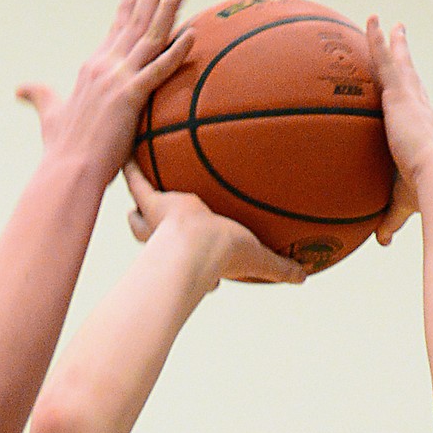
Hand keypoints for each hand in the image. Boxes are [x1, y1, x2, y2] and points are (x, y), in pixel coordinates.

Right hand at [17, 0, 195, 187]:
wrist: (67, 170)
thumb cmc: (60, 150)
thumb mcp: (49, 115)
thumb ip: (39, 96)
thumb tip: (19, 88)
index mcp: (90, 69)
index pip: (112, 33)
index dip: (125, 10)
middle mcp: (104, 67)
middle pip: (135, 24)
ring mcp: (117, 79)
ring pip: (150, 36)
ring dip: (169, 7)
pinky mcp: (130, 97)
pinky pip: (159, 69)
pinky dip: (176, 51)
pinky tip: (192, 33)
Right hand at [124, 162, 306, 285]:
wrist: (196, 245)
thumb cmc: (224, 256)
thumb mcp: (257, 260)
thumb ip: (280, 267)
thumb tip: (305, 277)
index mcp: (197, 256)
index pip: (197, 265)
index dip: (204, 274)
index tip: (213, 281)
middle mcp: (172, 241)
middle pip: (158, 238)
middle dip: (155, 233)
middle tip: (158, 222)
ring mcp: (159, 222)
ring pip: (141, 216)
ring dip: (142, 204)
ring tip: (141, 186)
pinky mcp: (152, 203)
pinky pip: (137, 182)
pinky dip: (131, 168)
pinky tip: (127, 151)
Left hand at [366, 17, 432, 245]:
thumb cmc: (424, 196)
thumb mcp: (400, 207)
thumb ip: (389, 222)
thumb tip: (381, 243)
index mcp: (420, 131)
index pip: (414, 107)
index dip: (410, 93)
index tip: (407, 81)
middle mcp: (419, 109)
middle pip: (409, 77)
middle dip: (402, 58)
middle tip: (398, 38)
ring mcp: (411, 99)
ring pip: (396, 63)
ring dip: (387, 41)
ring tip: (376, 21)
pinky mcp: (403, 94)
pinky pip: (387, 60)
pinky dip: (379, 41)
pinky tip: (372, 23)